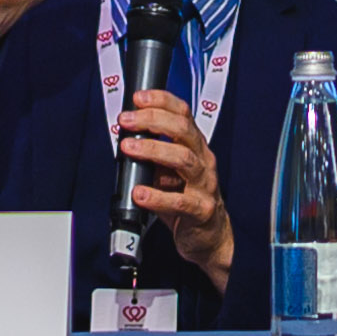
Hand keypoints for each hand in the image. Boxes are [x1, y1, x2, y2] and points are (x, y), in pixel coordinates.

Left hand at [115, 90, 230, 292]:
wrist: (209, 237)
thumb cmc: (188, 199)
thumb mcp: (170, 172)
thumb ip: (154, 155)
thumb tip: (126, 138)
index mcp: (195, 147)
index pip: (183, 114)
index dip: (161, 101)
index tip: (138, 98)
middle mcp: (203, 161)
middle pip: (183, 131)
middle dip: (153, 121)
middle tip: (128, 120)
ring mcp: (205, 185)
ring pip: (184, 159)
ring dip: (154, 150)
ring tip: (130, 149)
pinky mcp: (201, 210)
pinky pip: (180, 201)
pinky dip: (158, 196)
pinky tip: (140, 194)